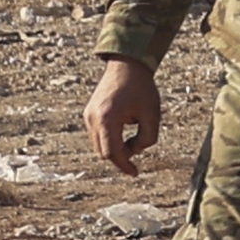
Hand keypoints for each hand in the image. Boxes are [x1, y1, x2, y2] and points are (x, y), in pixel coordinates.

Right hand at [82, 59, 157, 177]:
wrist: (126, 66)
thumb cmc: (142, 89)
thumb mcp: (152, 115)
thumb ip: (147, 138)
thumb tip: (134, 152)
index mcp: (107, 120)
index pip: (112, 153)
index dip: (124, 165)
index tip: (135, 173)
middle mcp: (92, 120)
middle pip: (103, 151)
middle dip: (121, 156)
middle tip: (137, 154)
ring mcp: (87, 116)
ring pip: (99, 144)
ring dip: (115, 147)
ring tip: (134, 137)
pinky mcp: (88, 114)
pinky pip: (98, 134)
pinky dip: (110, 138)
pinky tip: (125, 130)